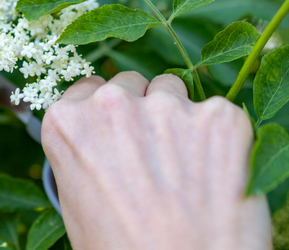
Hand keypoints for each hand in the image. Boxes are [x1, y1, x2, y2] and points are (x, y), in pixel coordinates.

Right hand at [41, 72, 271, 249]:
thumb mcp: (78, 204)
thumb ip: (84, 154)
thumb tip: (102, 139)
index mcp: (67, 124)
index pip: (87, 90)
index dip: (105, 114)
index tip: (117, 136)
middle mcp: (112, 104)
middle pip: (130, 84)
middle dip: (141, 110)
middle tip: (154, 158)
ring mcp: (168, 107)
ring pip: (174, 90)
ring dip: (179, 118)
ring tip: (185, 171)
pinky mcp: (219, 118)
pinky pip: (218, 115)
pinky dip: (221, 141)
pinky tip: (216, 178)